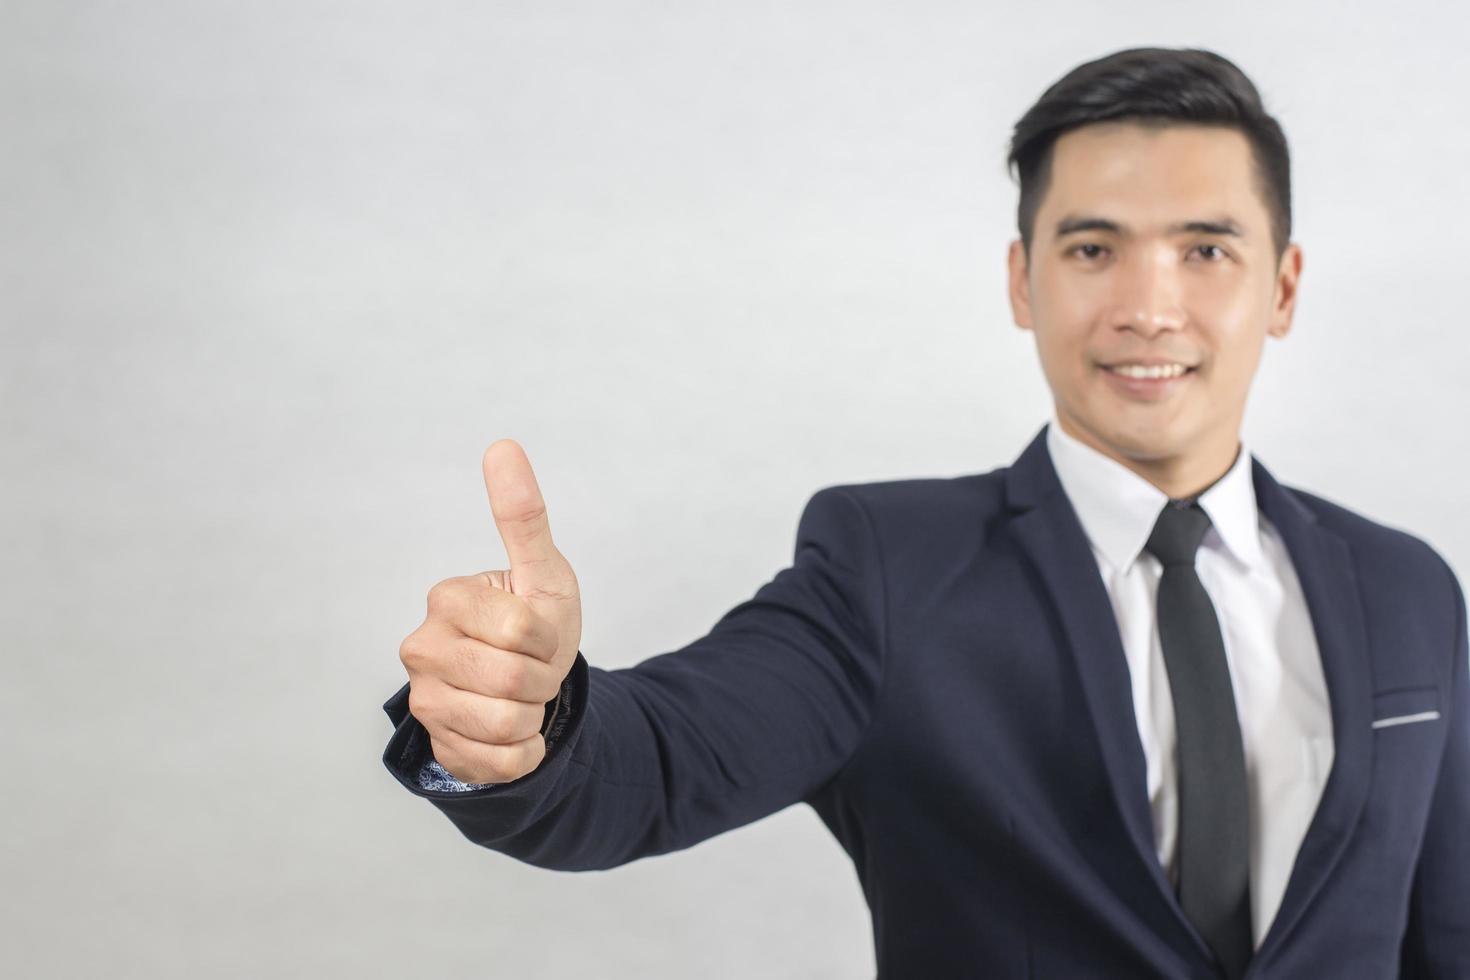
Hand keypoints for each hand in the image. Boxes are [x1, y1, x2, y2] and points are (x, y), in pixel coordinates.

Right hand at [398, 439, 582, 784]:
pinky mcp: (438, 746)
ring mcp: (424, 700)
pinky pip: (501, 762)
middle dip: (543, 679)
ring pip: (507, 723)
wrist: (529, 685)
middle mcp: (421, 647)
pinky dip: (524, 752)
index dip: (548, 636)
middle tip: (532, 667)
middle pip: (513, 680)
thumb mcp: (544, 572)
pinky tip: (510, 731)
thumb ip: (524, 515)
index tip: (538, 631)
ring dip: (533, 715)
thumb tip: (503, 445)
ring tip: (520, 696)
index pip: (522, 629)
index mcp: (447, 598)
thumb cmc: (537, 622)